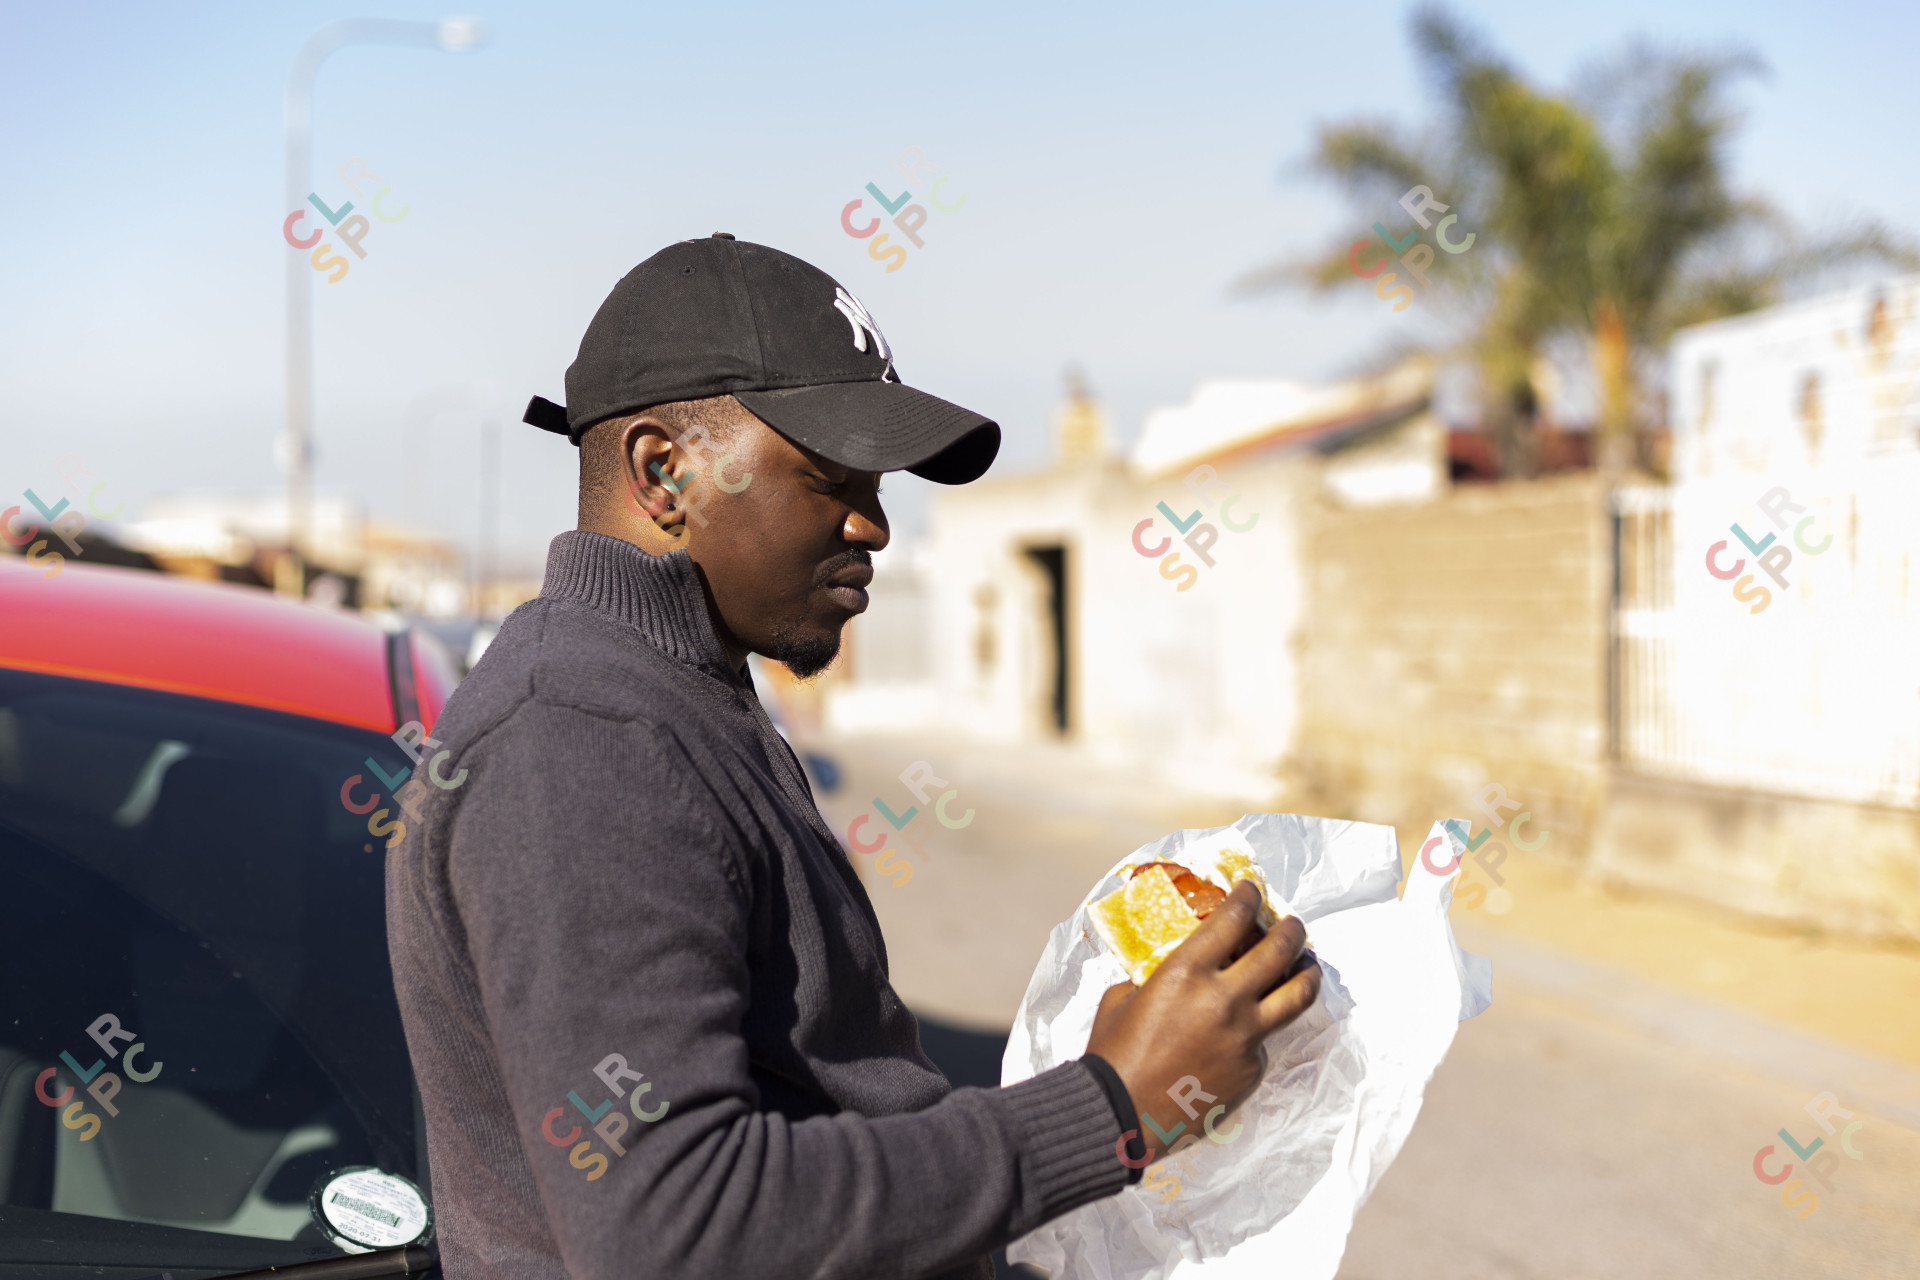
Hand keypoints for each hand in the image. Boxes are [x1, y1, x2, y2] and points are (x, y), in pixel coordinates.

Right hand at [1085, 881, 1319, 1154]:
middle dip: (1291, 928)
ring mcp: (1245, 1037)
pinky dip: (1258, 1029)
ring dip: (1307, 972)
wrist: (1121, 1114)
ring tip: (1308, 965)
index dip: (1247, 896)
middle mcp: (1224, 999)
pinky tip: (1243, 1032)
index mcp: (1187, 972)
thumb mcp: (1123, 997)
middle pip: (1280, 950)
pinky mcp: (1252, 1070)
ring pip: (1297, 995)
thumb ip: (1155, 977)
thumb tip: (1172, 969)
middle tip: (1292, 924)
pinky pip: (1264, 1040)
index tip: (1251, 891)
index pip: (1233, 918)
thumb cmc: (1113, 1052)